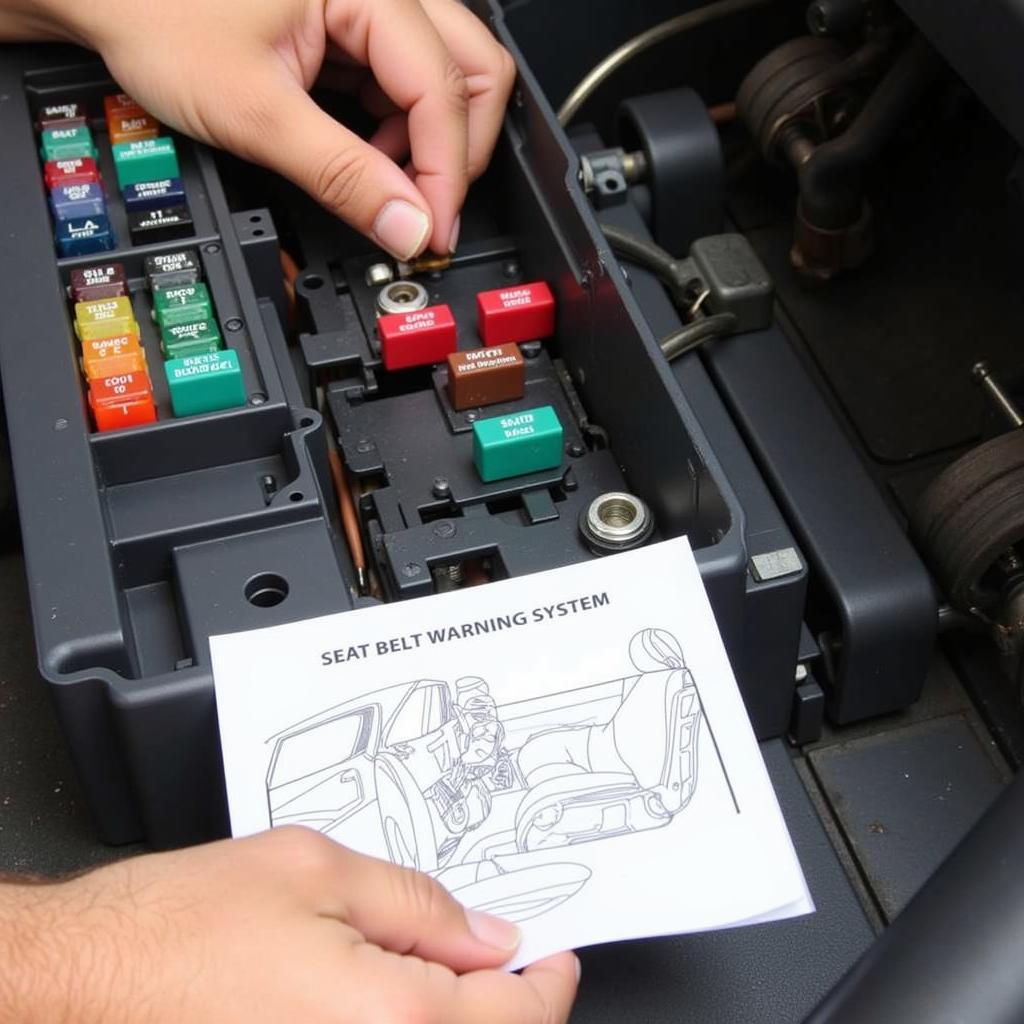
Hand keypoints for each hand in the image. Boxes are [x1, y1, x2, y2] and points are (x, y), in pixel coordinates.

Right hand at [0, 826, 578, 1022]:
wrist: (88, 977)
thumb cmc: (179, 926)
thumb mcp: (316, 868)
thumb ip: (417, 900)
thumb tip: (486, 931)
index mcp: (390, 1019)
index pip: (520, 1013)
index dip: (551, 975)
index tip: (559, 950)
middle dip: (509, 996)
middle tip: (502, 946)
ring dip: (459, 1011)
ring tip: (441, 956)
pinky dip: (410, 1022)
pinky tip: (389, 985)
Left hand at [16, 0, 515, 259]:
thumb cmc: (157, 15)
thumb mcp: (255, 111)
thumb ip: (342, 174)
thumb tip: (406, 227)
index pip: (444, 89)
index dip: (445, 174)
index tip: (429, 232)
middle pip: (473, 69)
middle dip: (459, 150)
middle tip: (428, 210)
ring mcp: (371, 0)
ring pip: (449, 73)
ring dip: (432, 140)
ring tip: (388, 182)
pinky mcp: (354, 20)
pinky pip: (409, 77)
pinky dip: (401, 126)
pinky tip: (370, 152)